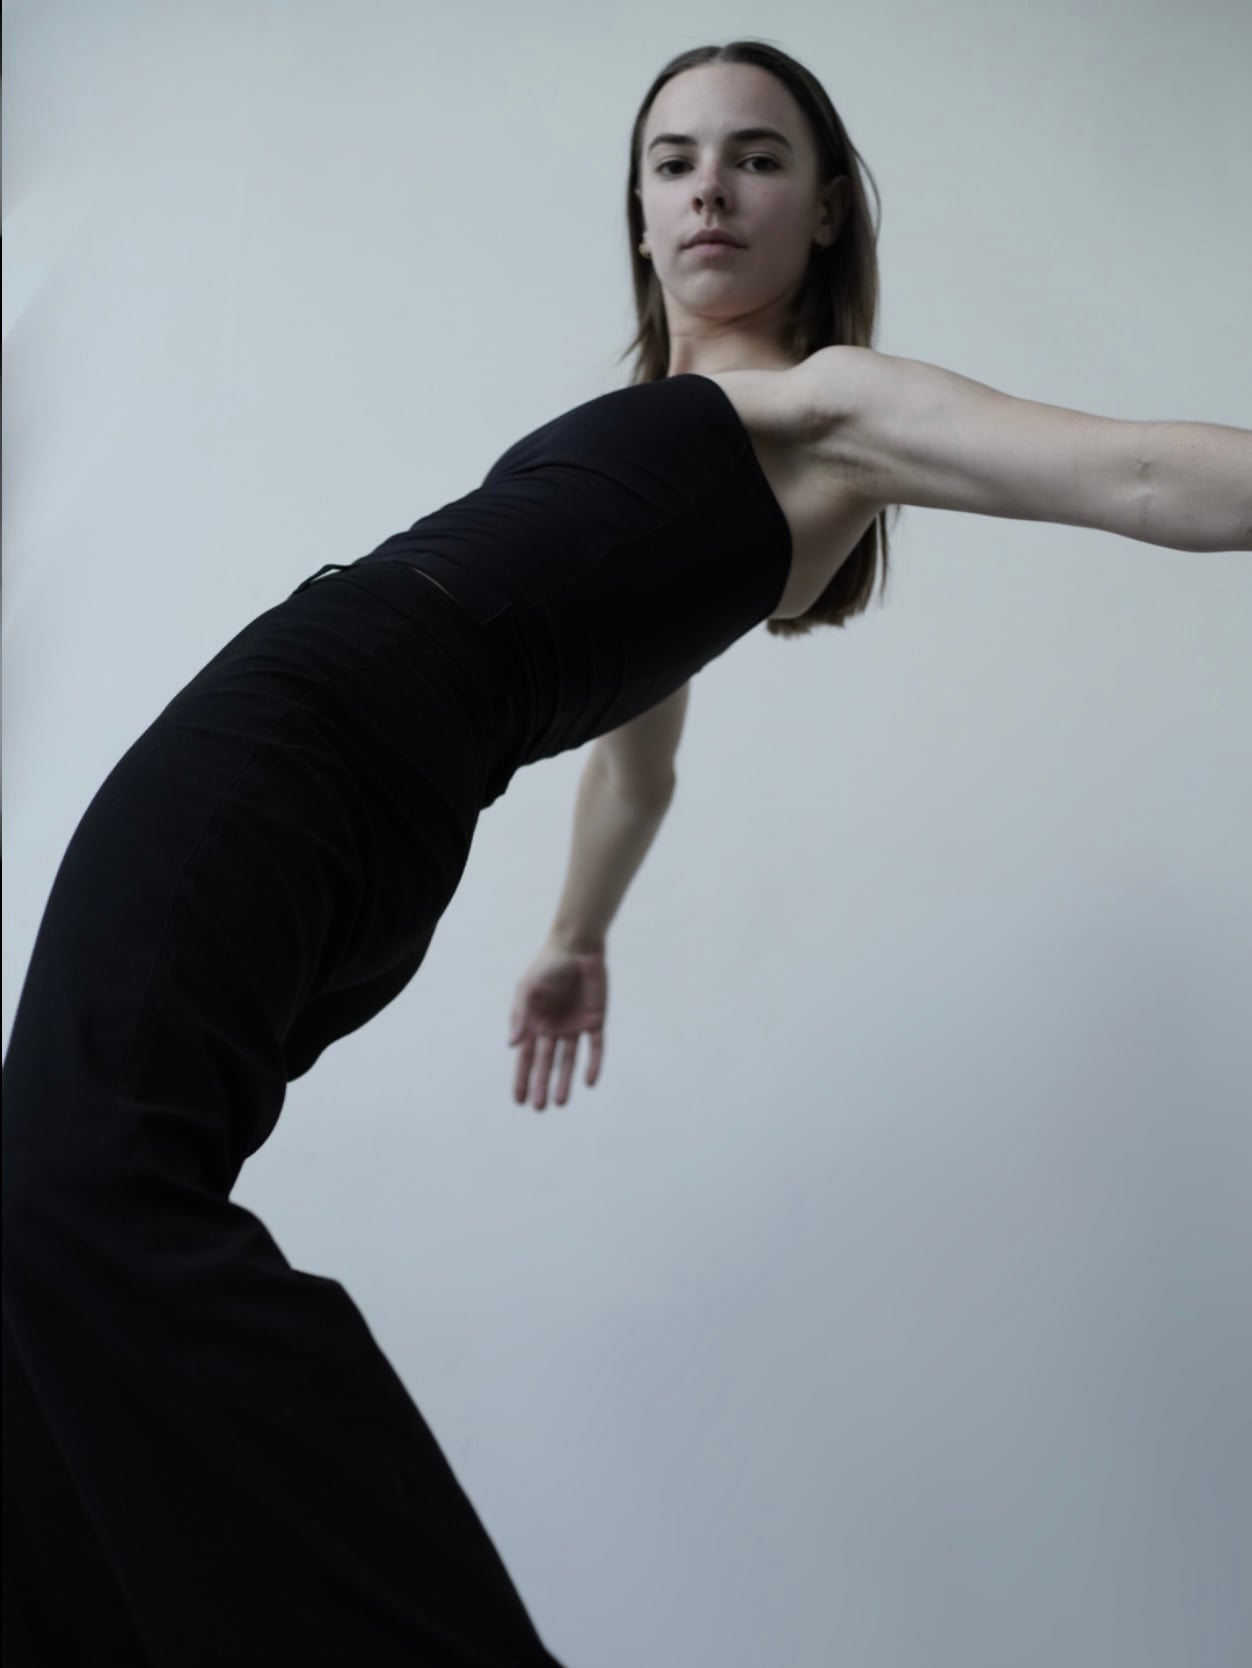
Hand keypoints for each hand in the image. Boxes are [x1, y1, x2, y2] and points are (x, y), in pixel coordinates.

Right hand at [509, 940, 606, 1110]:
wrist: (577, 947)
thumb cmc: (548, 966)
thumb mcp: (527, 990)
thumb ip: (520, 1017)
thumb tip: (512, 1046)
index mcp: (534, 1023)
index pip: (527, 1057)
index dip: (522, 1079)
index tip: (519, 1101)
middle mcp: (553, 1029)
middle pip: (547, 1063)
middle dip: (542, 1085)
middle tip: (540, 1108)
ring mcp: (574, 1026)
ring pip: (569, 1060)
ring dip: (564, 1081)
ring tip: (560, 1103)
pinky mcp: (594, 1022)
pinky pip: (594, 1048)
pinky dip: (593, 1064)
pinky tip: (589, 1082)